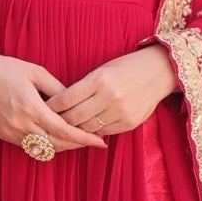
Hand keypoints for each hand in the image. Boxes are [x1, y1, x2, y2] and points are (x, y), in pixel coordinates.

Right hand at [0, 44, 107, 151]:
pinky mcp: (4, 136)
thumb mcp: (36, 72)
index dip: (85, 138)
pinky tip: (56, 138)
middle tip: (93, 141)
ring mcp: (11, 133)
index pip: (64, 131)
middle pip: (57, 145)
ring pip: (43, 149)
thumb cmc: (6, 68)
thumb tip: (77, 102)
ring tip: (78, 140)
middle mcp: (21, 125)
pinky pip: (30, 147)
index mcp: (31, 108)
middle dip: (77, 145)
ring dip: (62, 146)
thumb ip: (58, 89)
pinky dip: (45, 145)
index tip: (101, 142)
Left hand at [45, 43, 178, 136]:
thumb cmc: (125, 68)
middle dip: (59, 121)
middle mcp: (110, 97)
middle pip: (74, 118)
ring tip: (66, 127)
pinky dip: (94, 131)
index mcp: (99, 79)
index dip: (51, 106)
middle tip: (49, 122)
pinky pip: (104, 132)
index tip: (42, 108)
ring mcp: (121, 112)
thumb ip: (83, 88)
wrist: (158, 72)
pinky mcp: (129, 123)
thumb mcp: (102, 71)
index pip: (66, 99)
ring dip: (76, 129)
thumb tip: (60, 106)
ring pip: (87, 128)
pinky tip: (88, 128)